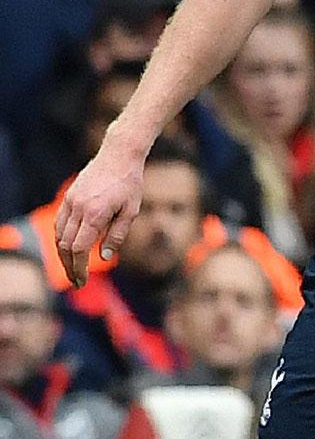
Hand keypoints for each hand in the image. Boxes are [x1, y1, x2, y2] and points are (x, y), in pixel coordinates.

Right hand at [52, 138, 147, 286]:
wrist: (118, 156)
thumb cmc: (130, 184)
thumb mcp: (131, 211)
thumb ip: (117, 235)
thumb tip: (103, 257)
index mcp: (95, 214)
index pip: (78, 248)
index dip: (78, 268)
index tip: (83, 281)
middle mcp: (78, 208)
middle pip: (65, 245)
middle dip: (69, 266)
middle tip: (78, 282)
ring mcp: (71, 201)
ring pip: (58, 234)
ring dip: (63, 254)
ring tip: (73, 269)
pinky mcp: (69, 197)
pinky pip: (60, 222)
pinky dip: (62, 238)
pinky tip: (69, 248)